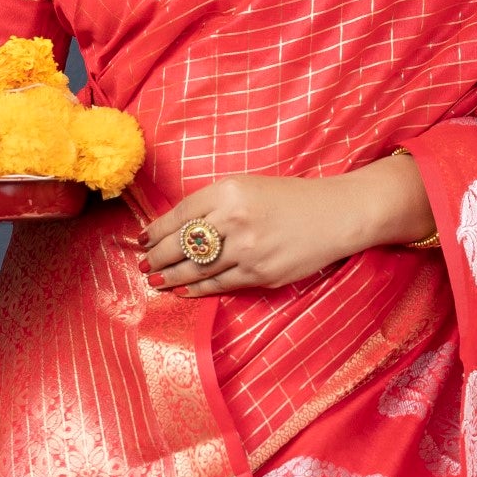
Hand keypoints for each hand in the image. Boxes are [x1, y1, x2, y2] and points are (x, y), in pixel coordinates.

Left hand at [138, 154, 432, 295]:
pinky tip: (183, 290)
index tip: (141, 240)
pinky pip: (219, 284)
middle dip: (156, 257)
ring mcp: (247, 249)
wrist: (335, 214)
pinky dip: (197, 288)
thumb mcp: (248, 186)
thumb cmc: (290, 198)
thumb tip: (176, 227)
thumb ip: (214, 203)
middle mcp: (234, 218)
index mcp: (228, 190)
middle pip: (180, 244)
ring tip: (155, 280)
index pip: (178, 214)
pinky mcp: (260, 273)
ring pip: (196, 269)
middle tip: (143, 265)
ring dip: (170, 277)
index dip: (155, 231)